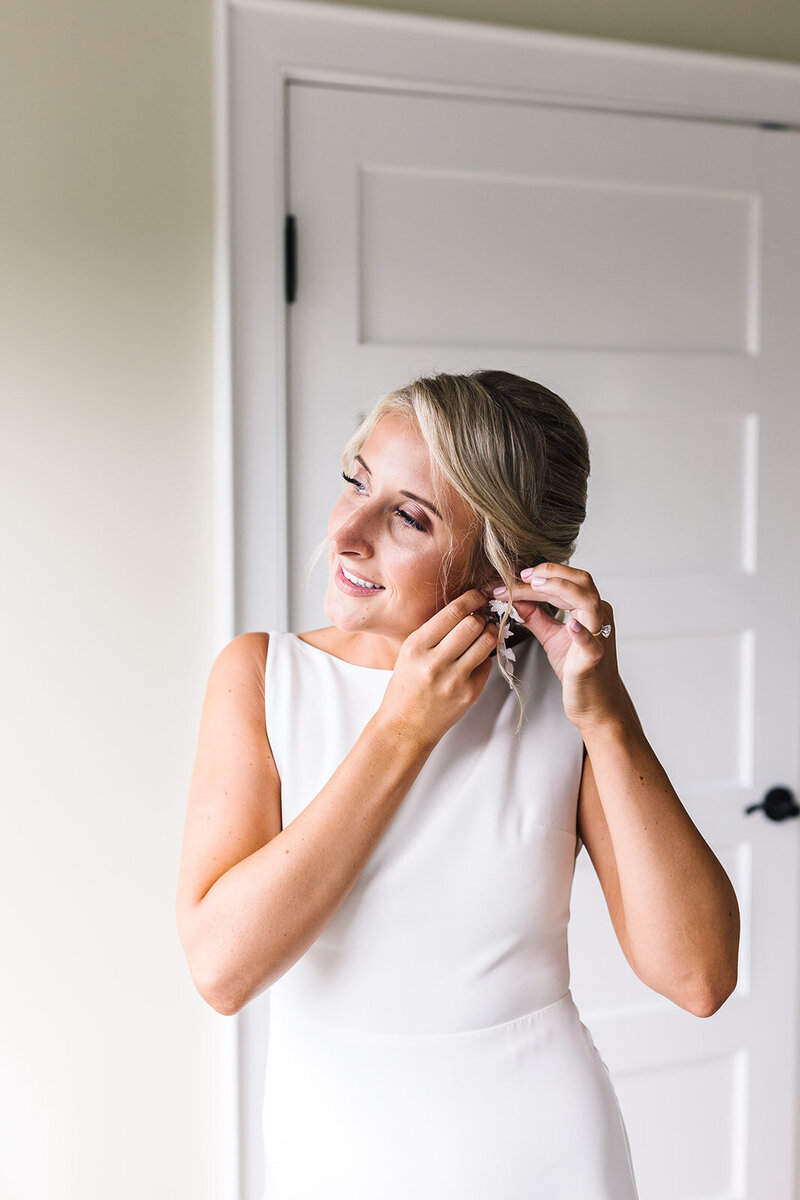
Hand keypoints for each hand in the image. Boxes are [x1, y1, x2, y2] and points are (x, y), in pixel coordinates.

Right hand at [378, 588, 499, 747]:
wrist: (406, 725)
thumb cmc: (406, 687)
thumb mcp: (409, 653)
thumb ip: (434, 632)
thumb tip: (465, 609)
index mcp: (416, 647)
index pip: (453, 612)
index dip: (471, 599)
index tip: (478, 596)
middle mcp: (435, 662)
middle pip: (473, 624)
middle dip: (482, 616)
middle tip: (482, 616)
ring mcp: (454, 680)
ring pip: (487, 641)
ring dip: (490, 633)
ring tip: (485, 633)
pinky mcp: (470, 693)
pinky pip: (487, 664)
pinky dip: (484, 657)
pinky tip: (474, 659)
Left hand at [488, 564, 625, 731]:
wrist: (594, 704)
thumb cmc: (577, 669)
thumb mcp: (552, 637)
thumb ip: (536, 616)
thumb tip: (515, 597)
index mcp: (588, 609)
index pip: (564, 583)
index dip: (536, 578)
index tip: (509, 579)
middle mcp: (598, 616)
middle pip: (579, 582)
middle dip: (549, 573)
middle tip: (520, 575)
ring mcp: (600, 635)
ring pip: (588, 601)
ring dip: (560, 588)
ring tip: (535, 585)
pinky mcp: (595, 657)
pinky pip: (592, 641)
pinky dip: (581, 631)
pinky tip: (569, 625)